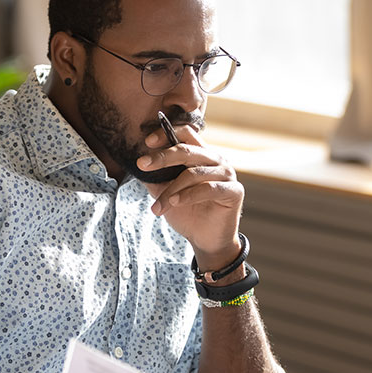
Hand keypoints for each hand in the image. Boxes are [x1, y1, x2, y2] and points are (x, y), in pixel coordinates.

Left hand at [137, 124, 242, 267]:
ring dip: (171, 189)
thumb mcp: (165, 192)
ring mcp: (227, 174)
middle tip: (142, 165)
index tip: (147, 142)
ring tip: (157, 206)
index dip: (167, 133)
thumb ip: (155, 177)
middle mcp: (216, 160)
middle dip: (162, 157)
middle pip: (187, 150)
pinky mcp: (233, 191)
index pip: (186, 133)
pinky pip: (208, 189)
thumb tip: (137, 165)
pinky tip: (174, 202)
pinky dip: (187, 195)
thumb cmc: (187, 213)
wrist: (205, 240)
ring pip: (193, 173)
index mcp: (201, 155)